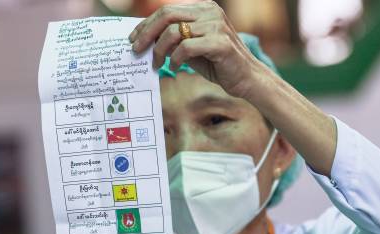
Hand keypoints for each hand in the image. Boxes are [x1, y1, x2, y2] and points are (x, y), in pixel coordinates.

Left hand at [129, 0, 264, 98]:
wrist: (246, 78)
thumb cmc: (218, 64)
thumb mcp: (192, 47)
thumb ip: (174, 39)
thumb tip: (146, 39)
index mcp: (203, 8)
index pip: (167, 10)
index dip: (146, 24)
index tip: (133, 39)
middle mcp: (210, 12)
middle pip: (167, 15)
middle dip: (146, 33)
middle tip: (136, 50)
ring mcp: (216, 26)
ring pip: (173, 32)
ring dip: (159, 50)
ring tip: (156, 64)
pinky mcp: (219, 43)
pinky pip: (186, 48)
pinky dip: (175, 60)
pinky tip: (175, 68)